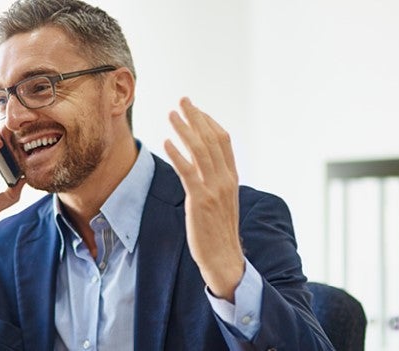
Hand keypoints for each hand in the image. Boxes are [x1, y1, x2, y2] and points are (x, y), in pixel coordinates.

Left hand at [164, 97, 243, 301]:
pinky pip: (188, 172)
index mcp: (231, 177)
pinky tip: (167, 142)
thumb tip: (203, 164)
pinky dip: (178, 155)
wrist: (224, 257)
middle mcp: (225, 179)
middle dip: (196, 117)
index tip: (196, 109)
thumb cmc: (218, 230)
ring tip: (171, 114)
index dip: (209, 122)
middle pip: (211, 140)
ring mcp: (214, 189)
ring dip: (185, 129)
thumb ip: (215, 180)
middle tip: (182, 100)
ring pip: (200, 151)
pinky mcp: (200, 201)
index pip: (223, 141)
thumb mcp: (222, 200)